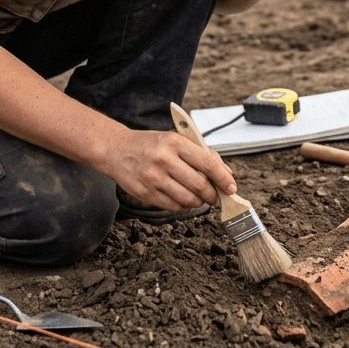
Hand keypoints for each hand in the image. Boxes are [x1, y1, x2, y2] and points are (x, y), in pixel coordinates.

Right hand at [105, 129, 235, 212]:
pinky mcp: (145, 193)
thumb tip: (226, 174)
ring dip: (198, 202)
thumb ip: (200, 154)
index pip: (207, 163)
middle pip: (200, 185)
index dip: (223, 178)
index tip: (231, 187)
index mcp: (175, 142)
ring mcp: (153, 177)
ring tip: (198, 197)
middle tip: (214, 196)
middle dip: (212, 195)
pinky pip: (173, 207)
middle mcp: (164, 159)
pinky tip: (182, 199)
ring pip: (188, 199)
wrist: (117, 149)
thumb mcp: (175, 140)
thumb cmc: (151, 144)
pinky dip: (183, 206)